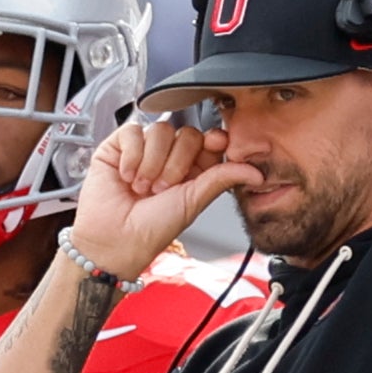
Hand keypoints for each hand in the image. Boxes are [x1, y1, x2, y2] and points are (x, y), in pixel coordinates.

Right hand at [73, 115, 260, 277]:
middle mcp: (167, 158)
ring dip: (152, 163)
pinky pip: (132, 132)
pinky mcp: (115, 149)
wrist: (114, 241)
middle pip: (186, 134)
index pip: (209, 138)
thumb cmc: (151, 230)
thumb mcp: (194, 202)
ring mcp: (142, 152)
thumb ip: (223, 178)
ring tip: (141, 187)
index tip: (214, 146)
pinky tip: (125, 176)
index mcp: (191, 169)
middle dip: (176, 164)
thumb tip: (257, 172)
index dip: (212, 140)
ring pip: (160, 130)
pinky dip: (131, 155)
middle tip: (162, 188)